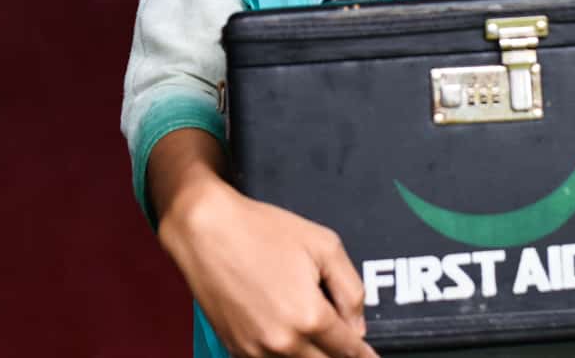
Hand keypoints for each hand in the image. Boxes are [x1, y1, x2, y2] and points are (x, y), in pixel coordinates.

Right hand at [158, 163, 377, 357]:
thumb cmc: (259, 231)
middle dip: (338, 356)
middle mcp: (283, 341)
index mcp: (310, 316)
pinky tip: (288, 338)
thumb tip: (357, 324)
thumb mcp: (324, 245)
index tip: (369, 357)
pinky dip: (284, 356)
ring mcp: (256, 349)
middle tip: (343, 344)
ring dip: (311, 356)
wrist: (205, 230)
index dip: (363, 355)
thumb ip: (351, 289)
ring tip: (316, 338)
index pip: (349, 350)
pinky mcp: (236, 348)